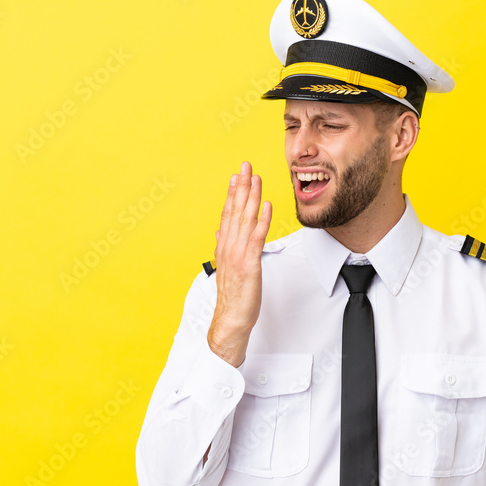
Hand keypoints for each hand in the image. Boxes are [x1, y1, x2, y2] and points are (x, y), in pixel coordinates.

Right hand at [207, 161, 271, 367]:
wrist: (230, 320)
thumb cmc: (232, 298)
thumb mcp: (227, 268)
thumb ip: (224, 247)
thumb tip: (219, 232)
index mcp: (224, 247)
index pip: (228, 214)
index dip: (232, 193)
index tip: (236, 175)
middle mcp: (228, 247)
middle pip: (235, 210)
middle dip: (241, 186)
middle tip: (245, 165)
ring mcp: (238, 254)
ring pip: (245, 219)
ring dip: (251, 196)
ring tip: (255, 177)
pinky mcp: (249, 264)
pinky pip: (257, 237)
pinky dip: (261, 219)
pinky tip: (265, 205)